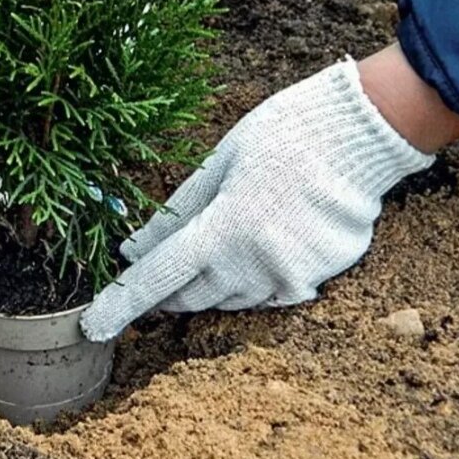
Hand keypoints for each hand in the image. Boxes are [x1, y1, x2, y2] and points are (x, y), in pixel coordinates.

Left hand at [80, 55, 439, 342]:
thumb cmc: (282, 136)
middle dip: (167, 288)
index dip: (120, 304)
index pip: (157, 279)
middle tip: (161, 264)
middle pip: (189, 297)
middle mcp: (255, 265)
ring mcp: (289, 278)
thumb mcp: (217, 163)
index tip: (93, 326)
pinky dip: (251, 279)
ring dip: (209, 282)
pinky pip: (266, 296)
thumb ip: (174, 214)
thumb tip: (133, 249)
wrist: (365, 132)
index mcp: (224, 228)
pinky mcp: (316, 281)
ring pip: (227, 299)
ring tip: (224, 237)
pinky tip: (263, 241)